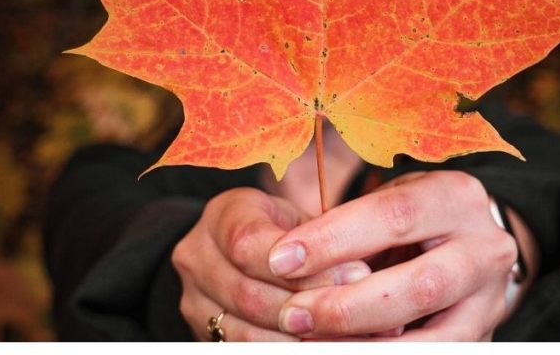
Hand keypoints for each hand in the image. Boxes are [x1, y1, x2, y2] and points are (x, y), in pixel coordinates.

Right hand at [173, 187, 370, 340]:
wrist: (240, 255)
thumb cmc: (282, 231)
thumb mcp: (297, 220)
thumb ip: (320, 240)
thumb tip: (364, 273)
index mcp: (221, 217)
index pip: (249, 245)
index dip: (303, 266)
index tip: (355, 274)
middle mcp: (197, 258)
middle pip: (249, 295)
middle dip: (310, 305)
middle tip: (360, 310)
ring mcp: (195, 301)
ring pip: (247, 333)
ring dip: (303, 338)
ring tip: (351, 336)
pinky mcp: (205, 335)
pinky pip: (247, 350)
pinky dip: (291, 349)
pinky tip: (324, 344)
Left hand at [267, 171, 520, 340]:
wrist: (469, 246)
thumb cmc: (412, 219)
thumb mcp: (388, 202)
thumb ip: (350, 228)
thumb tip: (288, 263)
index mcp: (457, 197)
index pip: (393, 216)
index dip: (333, 239)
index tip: (281, 259)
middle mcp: (486, 248)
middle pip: (420, 284)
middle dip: (348, 306)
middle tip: (293, 314)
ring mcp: (490, 300)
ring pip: (433, 339)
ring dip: (364, 345)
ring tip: (311, 341)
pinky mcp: (482, 337)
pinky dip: (381, 354)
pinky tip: (342, 350)